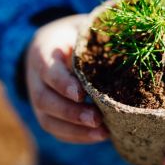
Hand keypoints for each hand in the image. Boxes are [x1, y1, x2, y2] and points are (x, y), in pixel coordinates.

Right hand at [25, 14, 108, 142]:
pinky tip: (99, 137)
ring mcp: (38, 99)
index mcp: (44, 52)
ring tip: (102, 133)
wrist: (49, 45)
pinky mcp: (46, 114)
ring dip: (75, 130)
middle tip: (96, 119)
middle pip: (46, 100)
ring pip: (49, 120)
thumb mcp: (80, 28)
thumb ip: (95, 33)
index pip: (48, 71)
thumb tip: (128, 37)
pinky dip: (77, 136)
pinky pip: (57, 130)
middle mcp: (36, 79)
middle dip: (71, 113)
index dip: (63, 84)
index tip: (81, 94)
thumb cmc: (73, 36)